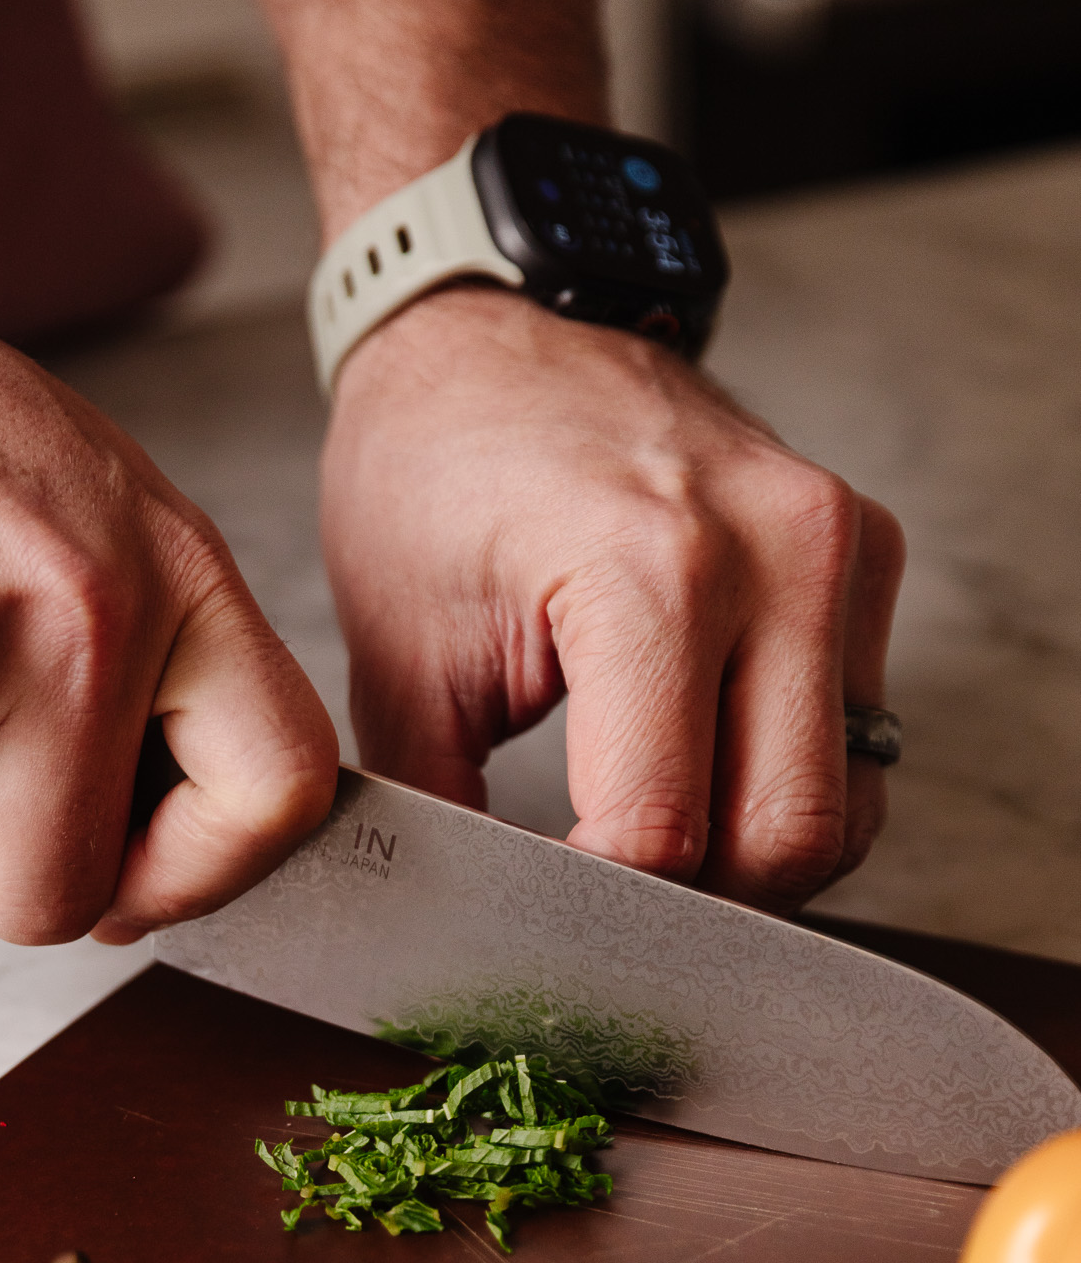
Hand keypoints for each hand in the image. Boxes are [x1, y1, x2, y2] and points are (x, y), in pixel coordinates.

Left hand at [320, 289, 904, 912]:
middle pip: (787, 836)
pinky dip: (786, 775)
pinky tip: (698, 752)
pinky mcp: (862, 550)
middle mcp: (774, 553)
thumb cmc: (430, 473)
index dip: (596, 902)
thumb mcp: (399, 660)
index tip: (541, 902)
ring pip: (848, 801)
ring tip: (651, 821)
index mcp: (649, 572)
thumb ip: (444, 811)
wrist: (488, 333)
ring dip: (753, 848)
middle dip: (694, 896)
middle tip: (603, 884)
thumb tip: (480, 929)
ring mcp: (835, 547)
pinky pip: (859, 731)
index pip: (662, 831)